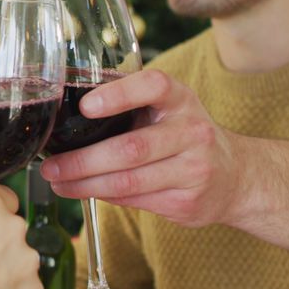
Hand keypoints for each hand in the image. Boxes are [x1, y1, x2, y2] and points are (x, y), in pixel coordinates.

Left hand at [42, 69, 242, 227]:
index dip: (119, 94)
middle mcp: (192, 132)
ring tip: (58, 182)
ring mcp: (194, 169)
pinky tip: (83, 192)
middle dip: (83, 160)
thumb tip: (68, 121)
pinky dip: (104, 196)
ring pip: (129, 181)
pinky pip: (135, 200)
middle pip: (131, 148)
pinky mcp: (187, 202)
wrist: (237, 176)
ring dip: (85, 185)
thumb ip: (131, 108)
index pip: (153, 86)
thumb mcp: (169, 110)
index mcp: (181, 100)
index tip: (86, 106)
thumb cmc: (185, 137)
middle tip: (51, 166)